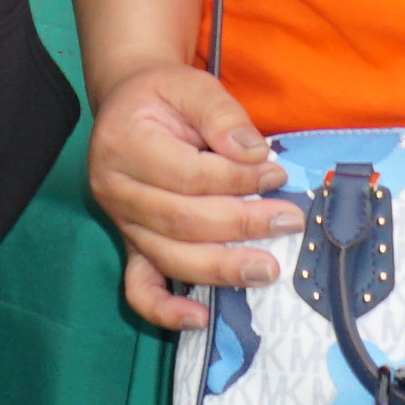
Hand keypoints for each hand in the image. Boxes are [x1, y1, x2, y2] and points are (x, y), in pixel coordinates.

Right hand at [86, 63, 296, 328]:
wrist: (129, 105)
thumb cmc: (164, 96)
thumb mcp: (191, 85)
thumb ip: (222, 116)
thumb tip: (255, 155)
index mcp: (124, 145)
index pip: (189, 176)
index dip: (238, 179)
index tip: (277, 173)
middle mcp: (115, 190)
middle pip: (182, 221)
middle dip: (241, 225)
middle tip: (289, 221)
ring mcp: (120, 224)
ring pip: (169, 257)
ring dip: (221, 268)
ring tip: (267, 270)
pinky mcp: (129, 246)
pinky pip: (139, 288)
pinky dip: (166, 311)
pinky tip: (200, 318)